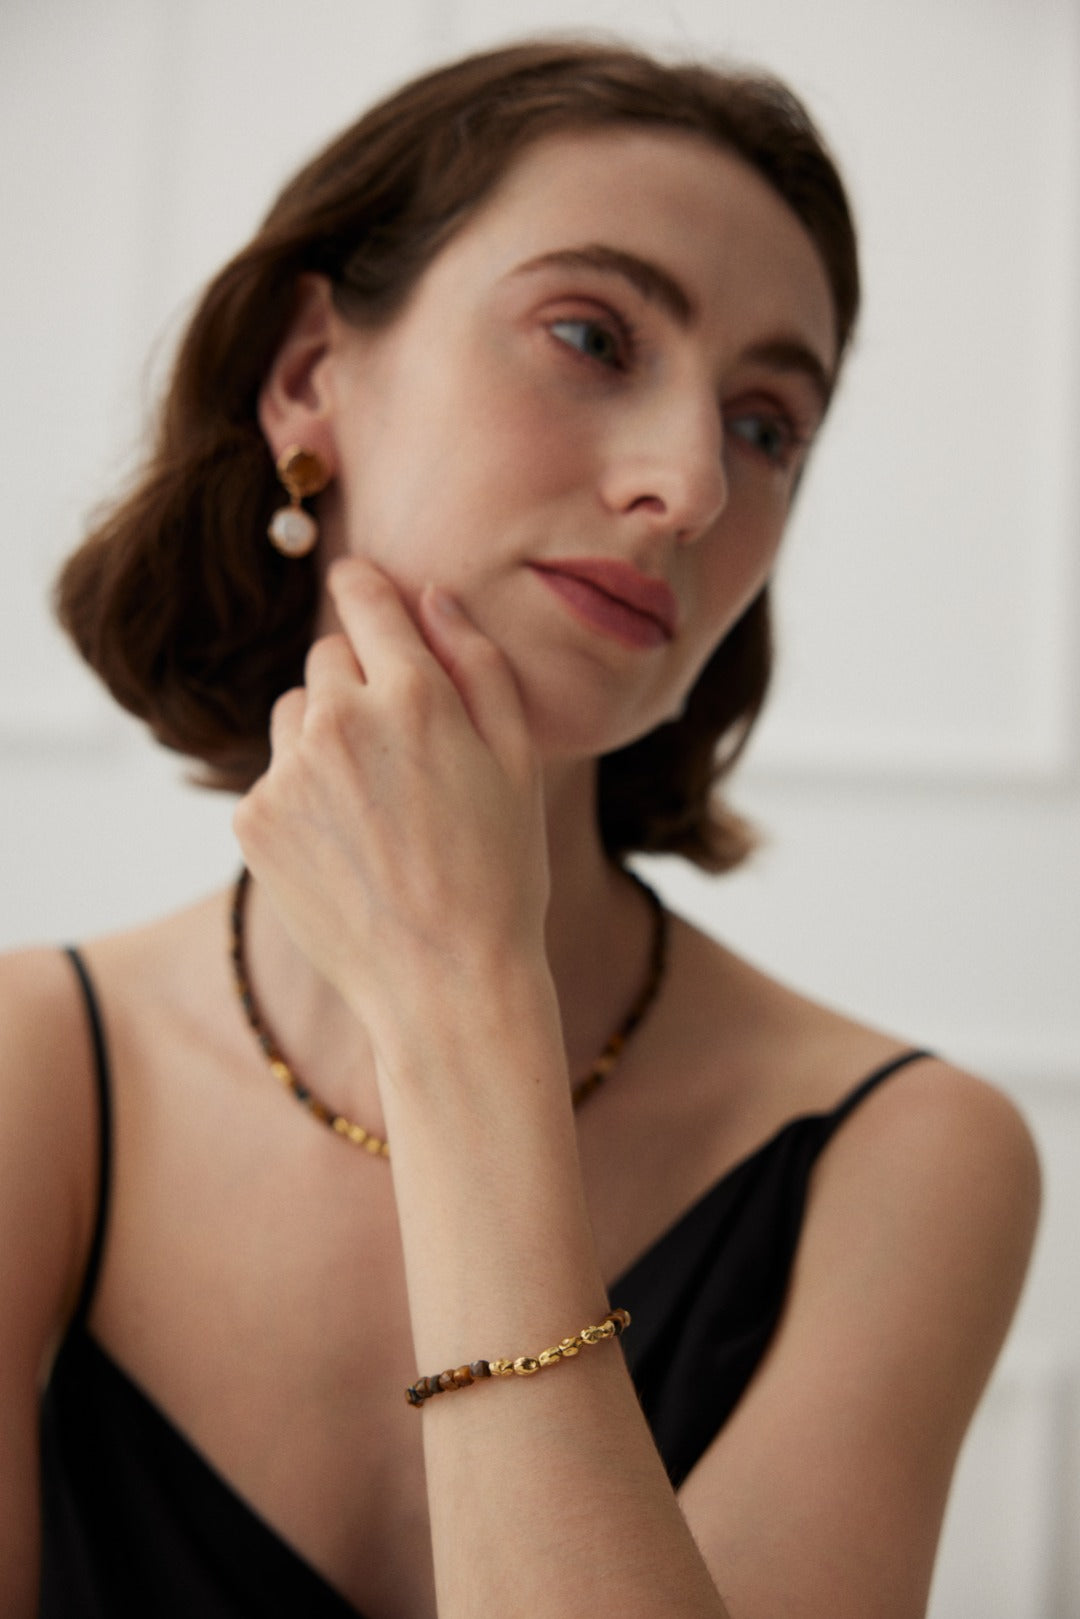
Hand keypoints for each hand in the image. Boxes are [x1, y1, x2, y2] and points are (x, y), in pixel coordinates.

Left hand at [233, 558, 549, 1032]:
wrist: (445, 985)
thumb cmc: (501, 874)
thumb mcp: (520, 761)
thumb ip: (478, 663)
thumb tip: (431, 596)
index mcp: (413, 694)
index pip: (362, 596)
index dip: (362, 587)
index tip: (359, 587)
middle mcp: (338, 720)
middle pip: (326, 657)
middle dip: (357, 683)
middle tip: (400, 752)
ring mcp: (288, 772)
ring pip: (294, 716)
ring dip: (323, 739)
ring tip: (375, 810)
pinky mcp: (255, 820)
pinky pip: (273, 778)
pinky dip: (301, 799)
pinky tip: (346, 849)